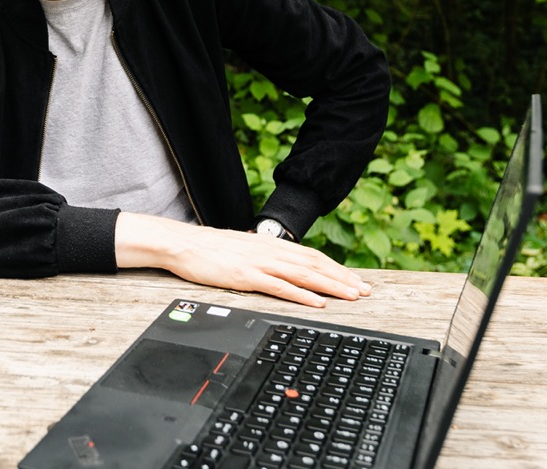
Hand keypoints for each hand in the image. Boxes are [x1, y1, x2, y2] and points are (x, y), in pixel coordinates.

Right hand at [114, 212, 371, 307]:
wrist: (181, 243)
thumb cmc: (208, 249)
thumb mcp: (241, 249)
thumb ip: (262, 256)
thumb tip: (279, 267)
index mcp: (269, 244)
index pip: (311, 256)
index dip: (335, 268)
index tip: (354, 280)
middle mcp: (269, 251)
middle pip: (314, 264)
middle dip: (342, 278)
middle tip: (365, 291)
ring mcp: (259, 262)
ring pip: (303, 274)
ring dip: (330, 286)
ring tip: (351, 296)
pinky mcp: (246, 275)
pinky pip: (280, 286)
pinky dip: (301, 294)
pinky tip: (317, 302)